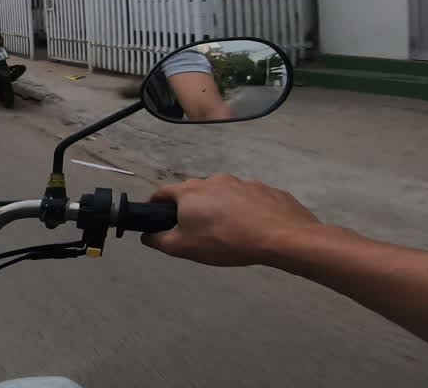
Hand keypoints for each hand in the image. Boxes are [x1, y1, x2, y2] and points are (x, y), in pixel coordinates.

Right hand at [141, 174, 320, 266]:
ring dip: (221, 208)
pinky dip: (246, 210)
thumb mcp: (184, 248)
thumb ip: (159, 240)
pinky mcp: (267, 190)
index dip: (156, 205)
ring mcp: (243, 182)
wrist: (281, 237)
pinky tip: (254, 227)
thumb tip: (146, 235)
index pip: (163, 193)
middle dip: (191, 208)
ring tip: (229, 230)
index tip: (156, 217)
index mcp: (190, 192)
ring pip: (224, 194)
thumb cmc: (225, 241)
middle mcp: (214, 180)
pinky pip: (250, 199)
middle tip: (196, 229)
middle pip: (195, 192)